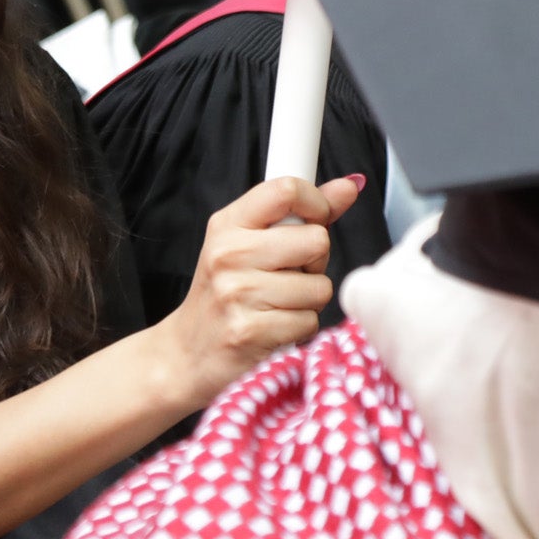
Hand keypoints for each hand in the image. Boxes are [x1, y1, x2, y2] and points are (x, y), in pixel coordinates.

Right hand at [151, 175, 360, 412]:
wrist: (188, 352)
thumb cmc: (226, 293)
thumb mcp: (250, 243)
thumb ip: (301, 215)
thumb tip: (350, 185)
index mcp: (228, 224)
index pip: (287, 189)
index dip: (317, 203)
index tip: (316, 219)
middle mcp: (228, 253)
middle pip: (316, 240)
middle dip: (313, 262)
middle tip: (288, 274)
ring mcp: (237, 292)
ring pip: (319, 286)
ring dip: (308, 300)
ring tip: (278, 304)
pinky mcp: (249, 331)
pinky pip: (309, 321)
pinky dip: (300, 328)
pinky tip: (274, 327)